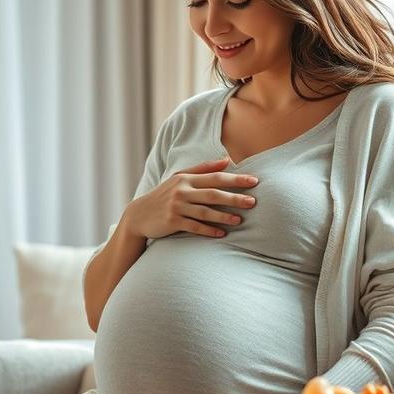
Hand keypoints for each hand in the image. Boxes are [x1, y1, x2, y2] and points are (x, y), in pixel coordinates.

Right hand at [122, 156, 257, 239]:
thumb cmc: (164, 195)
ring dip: (223, 216)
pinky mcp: (172, 221)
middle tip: (253, 202)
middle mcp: (181, 191)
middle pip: (213, 194)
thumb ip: (204, 168)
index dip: (235, 179)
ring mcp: (176, 206)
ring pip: (205, 212)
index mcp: (186, 178)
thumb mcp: (180, 178)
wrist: (139, 214)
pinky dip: (208, 230)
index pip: (215, 177)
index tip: (254, 181)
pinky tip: (222, 233)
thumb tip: (227, 160)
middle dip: (234, 197)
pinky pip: (194, 226)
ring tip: (239, 220)